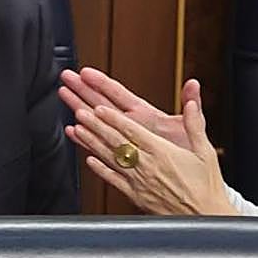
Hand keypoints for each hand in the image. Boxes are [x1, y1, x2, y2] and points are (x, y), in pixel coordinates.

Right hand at [59, 67, 201, 150]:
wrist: (187, 184)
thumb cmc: (189, 156)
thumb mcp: (190, 128)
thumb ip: (190, 106)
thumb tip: (194, 85)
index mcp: (145, 115)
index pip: (118, 93)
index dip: (101, 83)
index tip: (86, 72)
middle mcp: (132, 124)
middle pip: (101, 101)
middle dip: (83, 89)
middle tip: (65, 77)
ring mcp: (124, 138)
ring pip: (97, 120)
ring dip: (79, 108)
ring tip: (63, 96)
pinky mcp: (121, 154)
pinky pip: (99, 144)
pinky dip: (85, 138)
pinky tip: (74, 131)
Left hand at [66, 98, 235, 215]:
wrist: (205, 219)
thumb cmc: (207, 187)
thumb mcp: (205, 151)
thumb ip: (194, 124)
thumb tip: (191, 100)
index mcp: (162, 152)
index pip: (132, 131)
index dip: (113, 118)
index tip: (99, 108)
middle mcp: (147, 166)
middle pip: (116, 142)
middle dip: (96, 126)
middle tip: (80, 112)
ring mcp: (139, 182)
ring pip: (110, 158)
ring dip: (92, 143)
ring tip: (78, 131)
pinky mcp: (136, 197)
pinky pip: (114, 181)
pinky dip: (100, 170)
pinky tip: (89, 161)